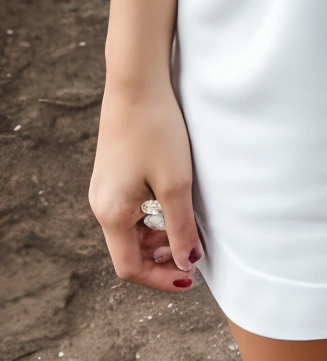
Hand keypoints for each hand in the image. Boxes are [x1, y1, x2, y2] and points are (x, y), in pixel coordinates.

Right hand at [89, 78, 202, 291]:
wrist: (137, 82)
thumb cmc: (156, 130)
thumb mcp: (175, 183)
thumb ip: (180, 229)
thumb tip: (187, 264)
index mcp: (111, 213)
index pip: (130, 267)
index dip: (160, 278)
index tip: (189, 278)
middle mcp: (100, 204)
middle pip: (128, 250)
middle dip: (160, 258)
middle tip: (192, 254)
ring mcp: (104, 187)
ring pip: (130, 229)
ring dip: (157, 237)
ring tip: (186, 230)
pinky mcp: (112, 172)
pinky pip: (130, 208)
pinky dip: (151, 216)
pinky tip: (173, 204)